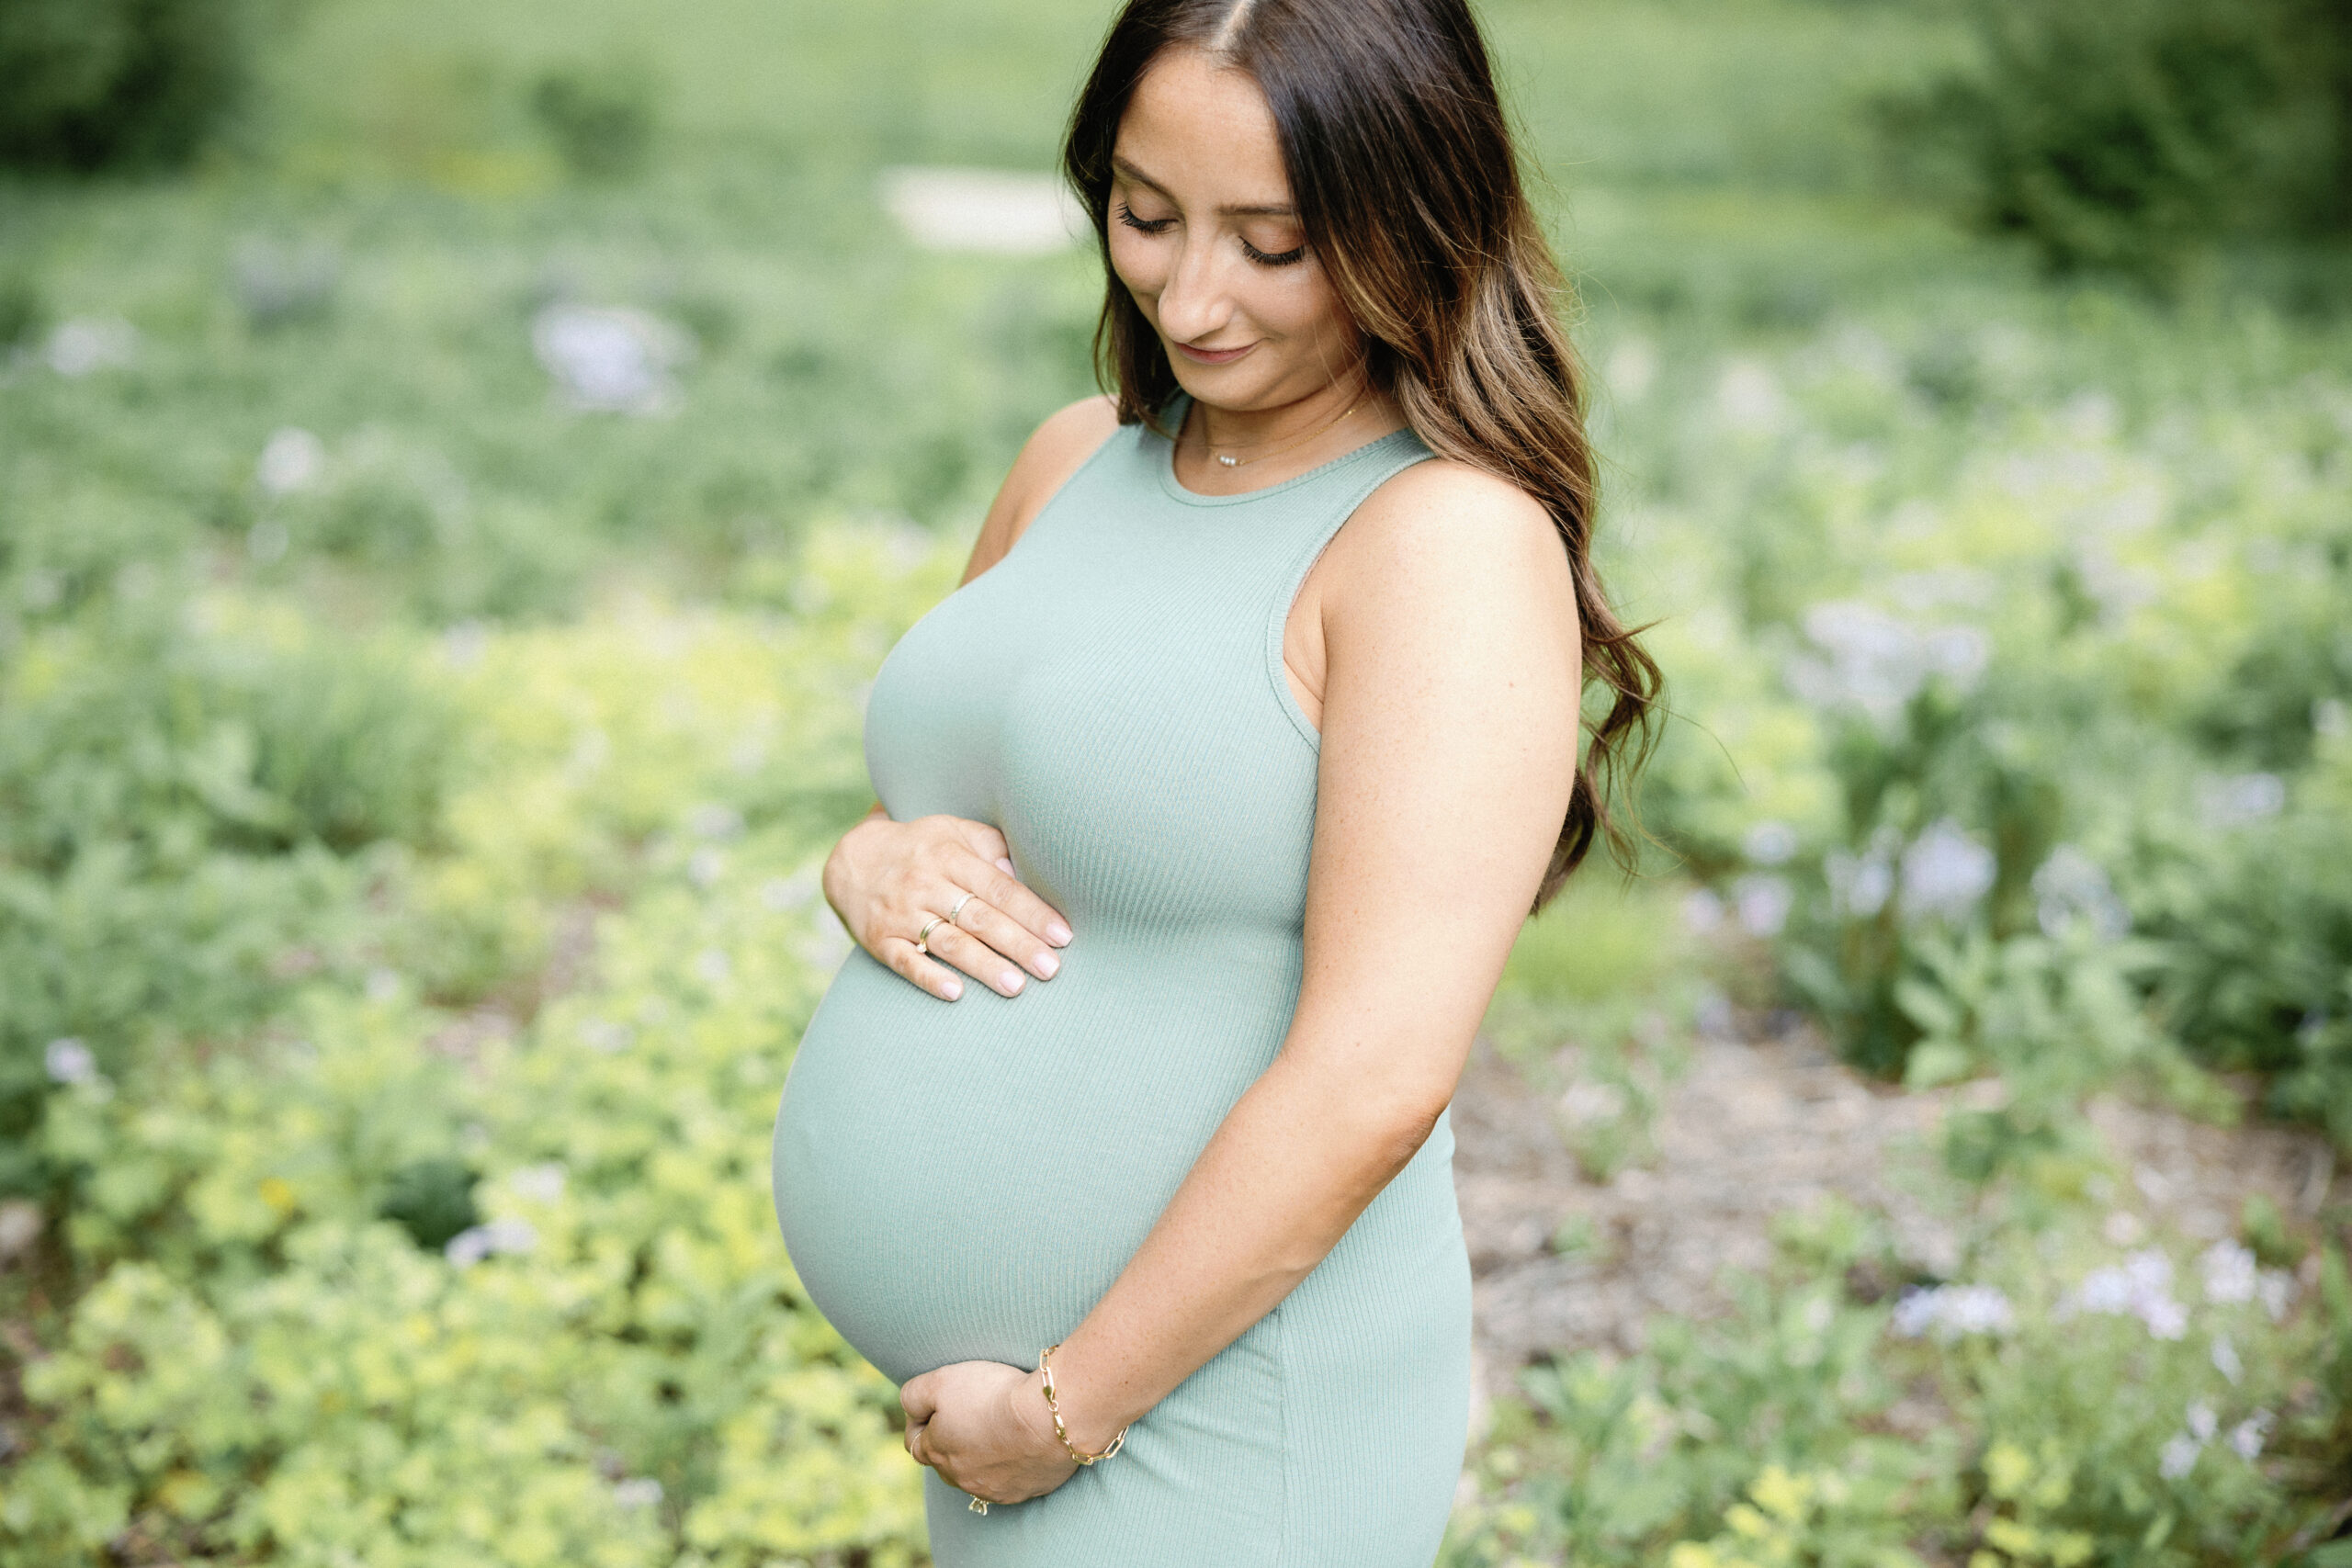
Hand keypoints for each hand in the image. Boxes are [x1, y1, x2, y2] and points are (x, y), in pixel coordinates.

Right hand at [822, 809, 1072, 1001]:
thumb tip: (1023, 870)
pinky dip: (929, 977)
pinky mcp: (880, 939)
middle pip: (978, 918)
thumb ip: (991, 846)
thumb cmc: (921, 847)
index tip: (1062, 936)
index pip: (998, 887)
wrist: (852, 859)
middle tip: (1051, 968)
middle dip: (1018, 944)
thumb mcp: (953, 831)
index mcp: (949, 856)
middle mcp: (925, 884)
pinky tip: (955, 993)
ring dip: (983, 966)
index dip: (1031, 912)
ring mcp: (901, 914)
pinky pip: (905, 962)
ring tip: (1016, 986)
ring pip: (948, 943)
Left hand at [900, 1360, 1079, 1505]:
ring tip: (994, 1429)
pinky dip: (1009, 1465)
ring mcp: (992, 1490)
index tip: (937, 1404)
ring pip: (975, 1475)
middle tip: (968, 1413)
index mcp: (936, 1452)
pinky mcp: (1022, 1492)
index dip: (921, 1421)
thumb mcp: (940, 1381)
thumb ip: (914, 1395)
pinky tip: (1019, 1445)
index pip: (914, 1441)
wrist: (1048, 1417)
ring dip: (979, 1455)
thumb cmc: (993, 1395)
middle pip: (945, 1462)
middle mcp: (960, 1479)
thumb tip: (910, 1408)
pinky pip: (1008, 1481)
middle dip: (950, 1440)